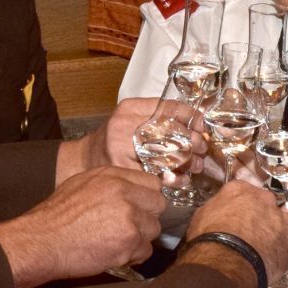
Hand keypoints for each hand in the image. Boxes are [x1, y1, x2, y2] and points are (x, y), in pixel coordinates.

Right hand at [0, 167, 165, 287]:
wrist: (42, 241)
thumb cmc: (56, 216)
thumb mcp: (82, 184)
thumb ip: (111, 184)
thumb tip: (132, 190)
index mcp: (112, 176)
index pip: (152, 183)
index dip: (146, 198)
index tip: (140, 207)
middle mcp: (124, 192)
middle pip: (158, 205)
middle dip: (146, 218)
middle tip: (128, 227)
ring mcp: (129, 217)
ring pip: (153, 229)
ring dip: (139, 238)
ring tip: (115, 242)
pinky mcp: (129, 241)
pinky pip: (145, 251)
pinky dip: (132, 256)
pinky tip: (113, 253)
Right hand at [59, 97, 203, 182]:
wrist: (84, 159)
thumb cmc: (113, 140)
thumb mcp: (132, 118)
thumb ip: (158, 116)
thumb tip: (198, 121)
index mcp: (129, 109)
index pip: (168, 107)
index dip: (191, 117)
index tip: (203, 126)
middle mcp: (124, 125)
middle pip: (170, 131)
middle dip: (193, 140)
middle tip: (202, 149)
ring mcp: (121, 148)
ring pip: (165, 154)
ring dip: (187, 161)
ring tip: (196, 165)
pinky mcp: (121, 170)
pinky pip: (155, 175)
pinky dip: (173, 179)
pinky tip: (181, 179)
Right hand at [186, 179, 287, 282]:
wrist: (226, 262)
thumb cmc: (208, 239)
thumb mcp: (203, 216)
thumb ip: (218, 210)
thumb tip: (221, 215)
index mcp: (240, 189)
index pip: (244, 193)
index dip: (241, 208)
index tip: (238, 219)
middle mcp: (264, 199)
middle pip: (265, 206)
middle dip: (260, 218)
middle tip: (251, 236)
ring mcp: (280, 218)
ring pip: (279, 224)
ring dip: (273, 235)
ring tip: (261, 253)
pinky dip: (281, 252)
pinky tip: (270, 263)